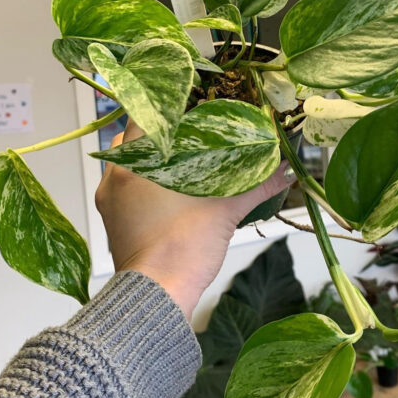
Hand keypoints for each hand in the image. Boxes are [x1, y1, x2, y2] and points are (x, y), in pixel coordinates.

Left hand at [95, 119, 294, 318]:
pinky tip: (167, 189)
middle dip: (158, 132)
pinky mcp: (112, 221)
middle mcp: (114, 178)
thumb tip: (287, 170)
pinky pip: (124, 189)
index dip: (164, 105)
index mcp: (135, 165)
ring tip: (178, 159)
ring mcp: (110, 201)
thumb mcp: (225, 212)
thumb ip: (256, 186)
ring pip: (126, 165)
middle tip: (186, 131)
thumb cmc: (184, 248)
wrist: (158, 295)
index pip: (142, 116)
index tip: (185, 103)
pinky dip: (142, 182)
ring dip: (148, 158)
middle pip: (132, 139)